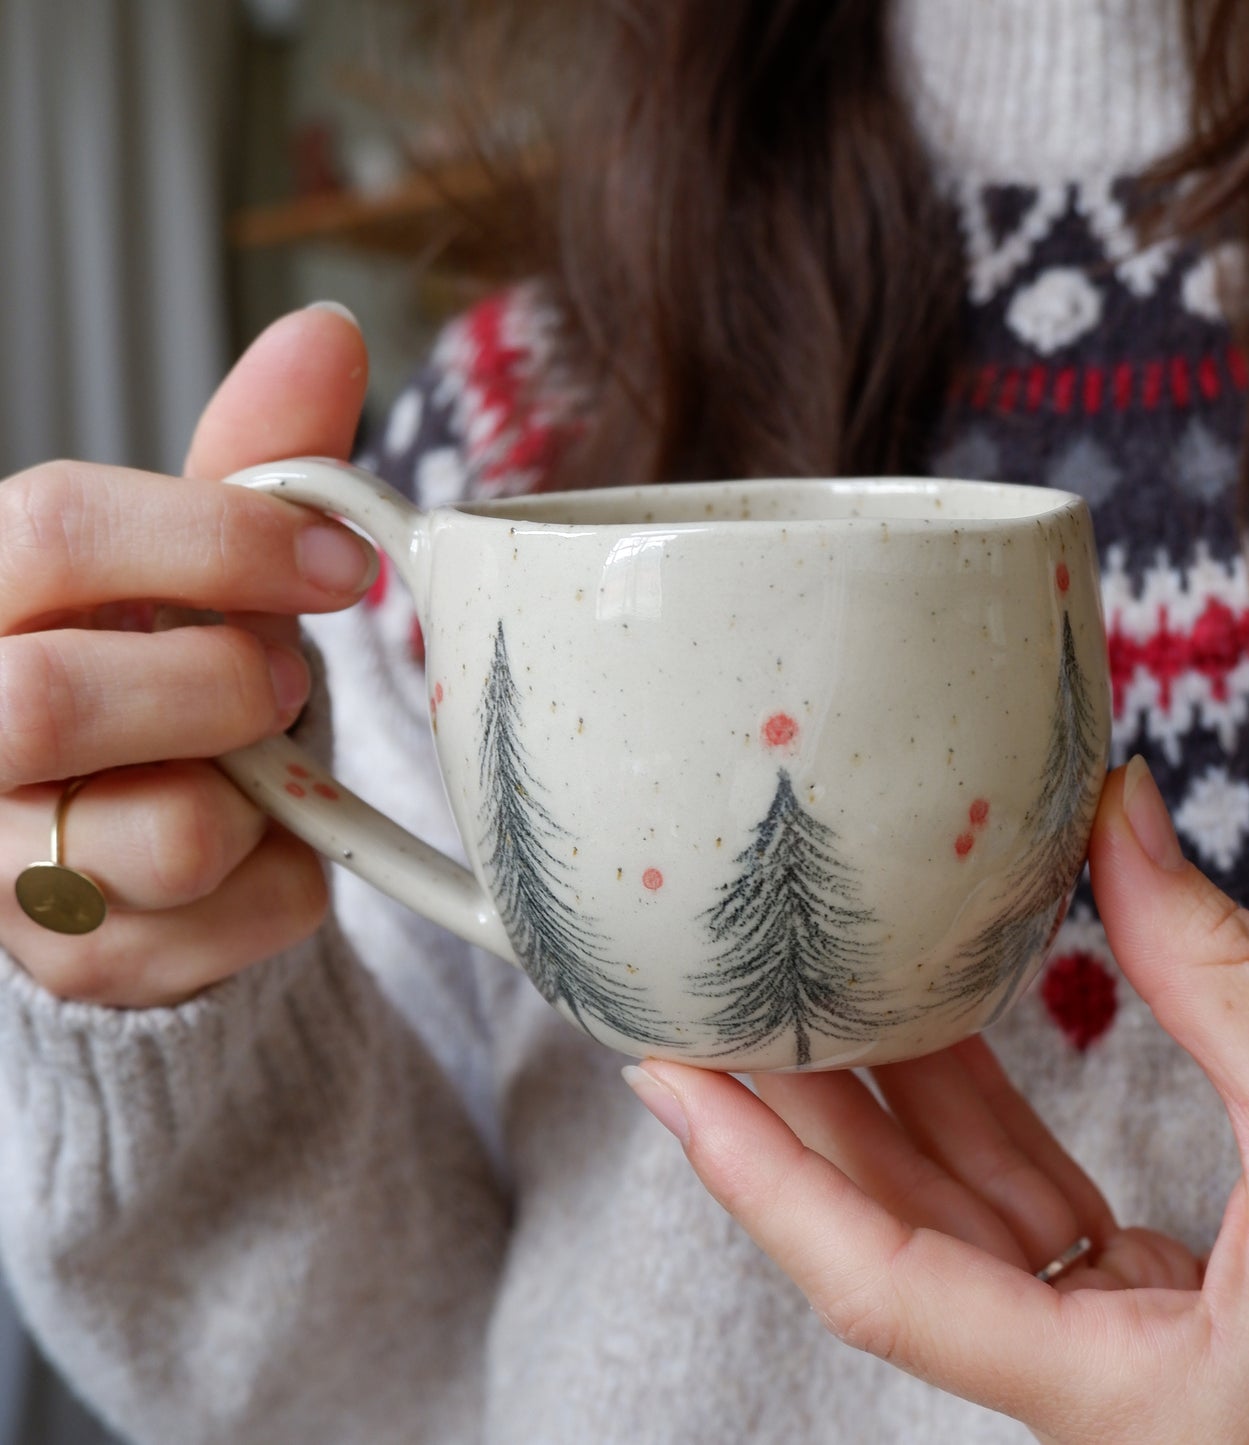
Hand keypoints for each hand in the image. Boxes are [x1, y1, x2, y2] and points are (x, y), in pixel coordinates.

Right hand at [0, 307, 376, 1005]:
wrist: (122, 825)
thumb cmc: (154, 667)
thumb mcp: (192, 562)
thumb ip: (252, 464)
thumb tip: (328, 331)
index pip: (56, 530)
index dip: (222, 539)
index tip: (342, 564)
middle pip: (67, 697)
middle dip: (226, 684)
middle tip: (276, 679)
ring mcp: (0, 859)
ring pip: (169, 835)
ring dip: (267, 795)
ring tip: (250, 769)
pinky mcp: (78, 957)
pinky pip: (244, 916)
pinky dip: (293, 878)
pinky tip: (255, 849)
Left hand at [626, 760, 1248, 1442]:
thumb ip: (1222, 979)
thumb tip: (1115, 811)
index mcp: (1119, 1399)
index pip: (878, 1285)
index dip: (758, 1176)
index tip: (667, 1078)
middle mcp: (1085, 1388)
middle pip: (887, 1233)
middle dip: (788, 1113)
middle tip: (703, 999)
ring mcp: (1106, 1349)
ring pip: (948, 1215)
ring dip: (878, 1099)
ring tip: (798, 990)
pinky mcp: (1138, 1311)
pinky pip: (1017, 1207)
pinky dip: (971, 1112)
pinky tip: (928, 1024)